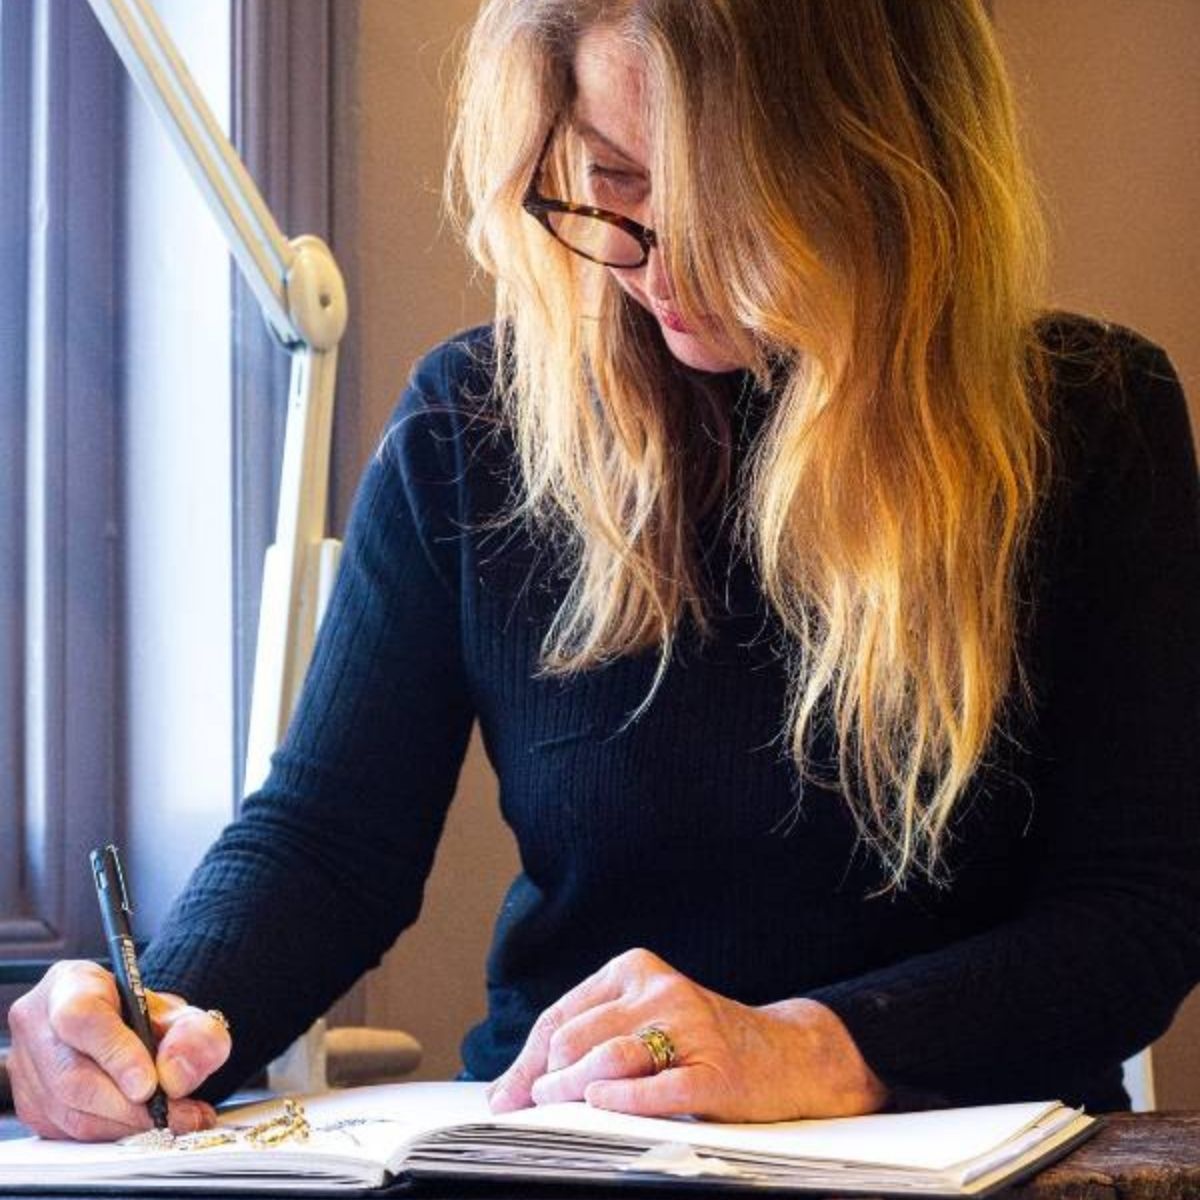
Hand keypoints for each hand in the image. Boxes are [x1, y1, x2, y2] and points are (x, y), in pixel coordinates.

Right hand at [8, 960, 231, 1140]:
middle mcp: (38, 1025)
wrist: (124, 1028)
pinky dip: (113, 1134)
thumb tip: (175, 1075)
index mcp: (70, 984)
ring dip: (126, 1125)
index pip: (81, 1018)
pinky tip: (145, 1124)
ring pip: (70, 1113)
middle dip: (129, 1105)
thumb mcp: (179, 1012)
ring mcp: (27, 1070)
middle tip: (175, 1113)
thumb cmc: (142, 1015)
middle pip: (72, 1077)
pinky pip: (69, 1133)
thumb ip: (192, 1033)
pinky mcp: (30, 1107)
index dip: (116, 1054)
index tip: (149, 1084)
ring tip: (173, 1119)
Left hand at [487, 948, 887, 1121]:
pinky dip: (624, 1100)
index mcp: (634, 969)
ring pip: (609, 1058)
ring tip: (557, 1109)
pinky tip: (601, 1104)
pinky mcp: (715, 1070)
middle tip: (534, 1107)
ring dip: (572, 1090)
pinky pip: (659, 1089)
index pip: (561, 1016)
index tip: (507, 1096)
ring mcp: (690, 1026)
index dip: (527, 1061)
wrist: (784, 1054)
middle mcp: (661, 989)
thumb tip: (509, 1092)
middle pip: (578, 1039)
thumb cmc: (698, 1042)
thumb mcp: (641, 1022)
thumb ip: (583, 1043)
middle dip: (546, 1079)